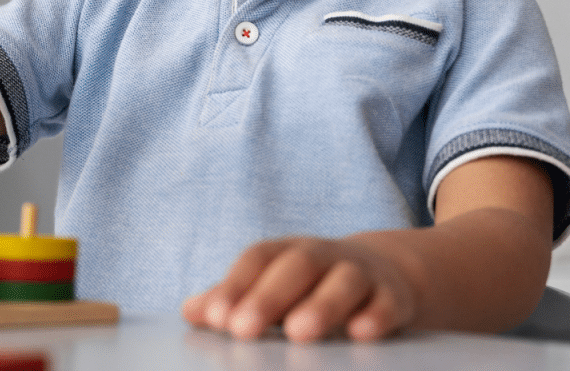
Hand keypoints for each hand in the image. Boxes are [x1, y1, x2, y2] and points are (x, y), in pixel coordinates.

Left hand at [181, 237, 418, 341]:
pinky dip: (376, 316)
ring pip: (344, 281)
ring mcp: (362, 274)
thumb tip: (190, 312)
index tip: (215, 318)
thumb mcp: (273, 287)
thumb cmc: (310, 286)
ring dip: (321, 305)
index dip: (235, 286)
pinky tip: (361, 333)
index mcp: (287, 252)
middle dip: (267, 297)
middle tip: (242, 329)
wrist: (384, 273)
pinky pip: (387, 302)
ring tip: (298, 333)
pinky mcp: (394, 296)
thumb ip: (234, 300)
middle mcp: (323, 256)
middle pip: (297, 266)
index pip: (258, 260)